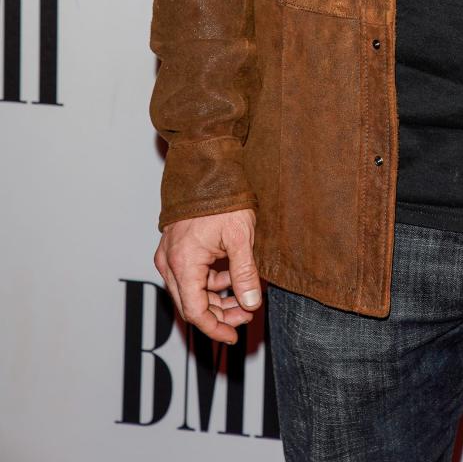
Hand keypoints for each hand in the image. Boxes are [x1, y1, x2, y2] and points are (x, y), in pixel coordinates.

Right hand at [154, 207, 260, 343]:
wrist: (206, 169)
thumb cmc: (221, 198)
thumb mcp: (240, 237)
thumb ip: (245, 273)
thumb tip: (251, 303)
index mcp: (183, 262)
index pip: (194, 311)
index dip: (215, 328)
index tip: (233, 336)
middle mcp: (169, 262)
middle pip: (192, 304)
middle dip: (220, 314)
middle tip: (247, 314)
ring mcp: (170, 255)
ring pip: (192, 291)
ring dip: (217, 298)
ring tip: (246, 295)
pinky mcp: (175, 249)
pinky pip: (191, 276)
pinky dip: (211, 282)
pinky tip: (233, 276)